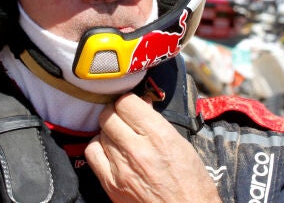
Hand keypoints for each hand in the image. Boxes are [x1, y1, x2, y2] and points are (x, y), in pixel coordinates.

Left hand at [85, 93, 219, 201]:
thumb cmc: (191, 183)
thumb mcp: (182, 145)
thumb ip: (157, 122)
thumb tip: (141, 104)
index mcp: (159, 136)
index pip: (126, 102)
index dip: (128, 100)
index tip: (132, 104)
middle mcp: (137, 150)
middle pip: (109, 115)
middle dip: (116, 112)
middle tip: (125, 118)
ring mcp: (121, 168)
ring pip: (100, 132)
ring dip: (108, 130)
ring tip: (120, 136)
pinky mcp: (111, 184)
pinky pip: (92, 153)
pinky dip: (99, 147)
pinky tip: (109, 150)